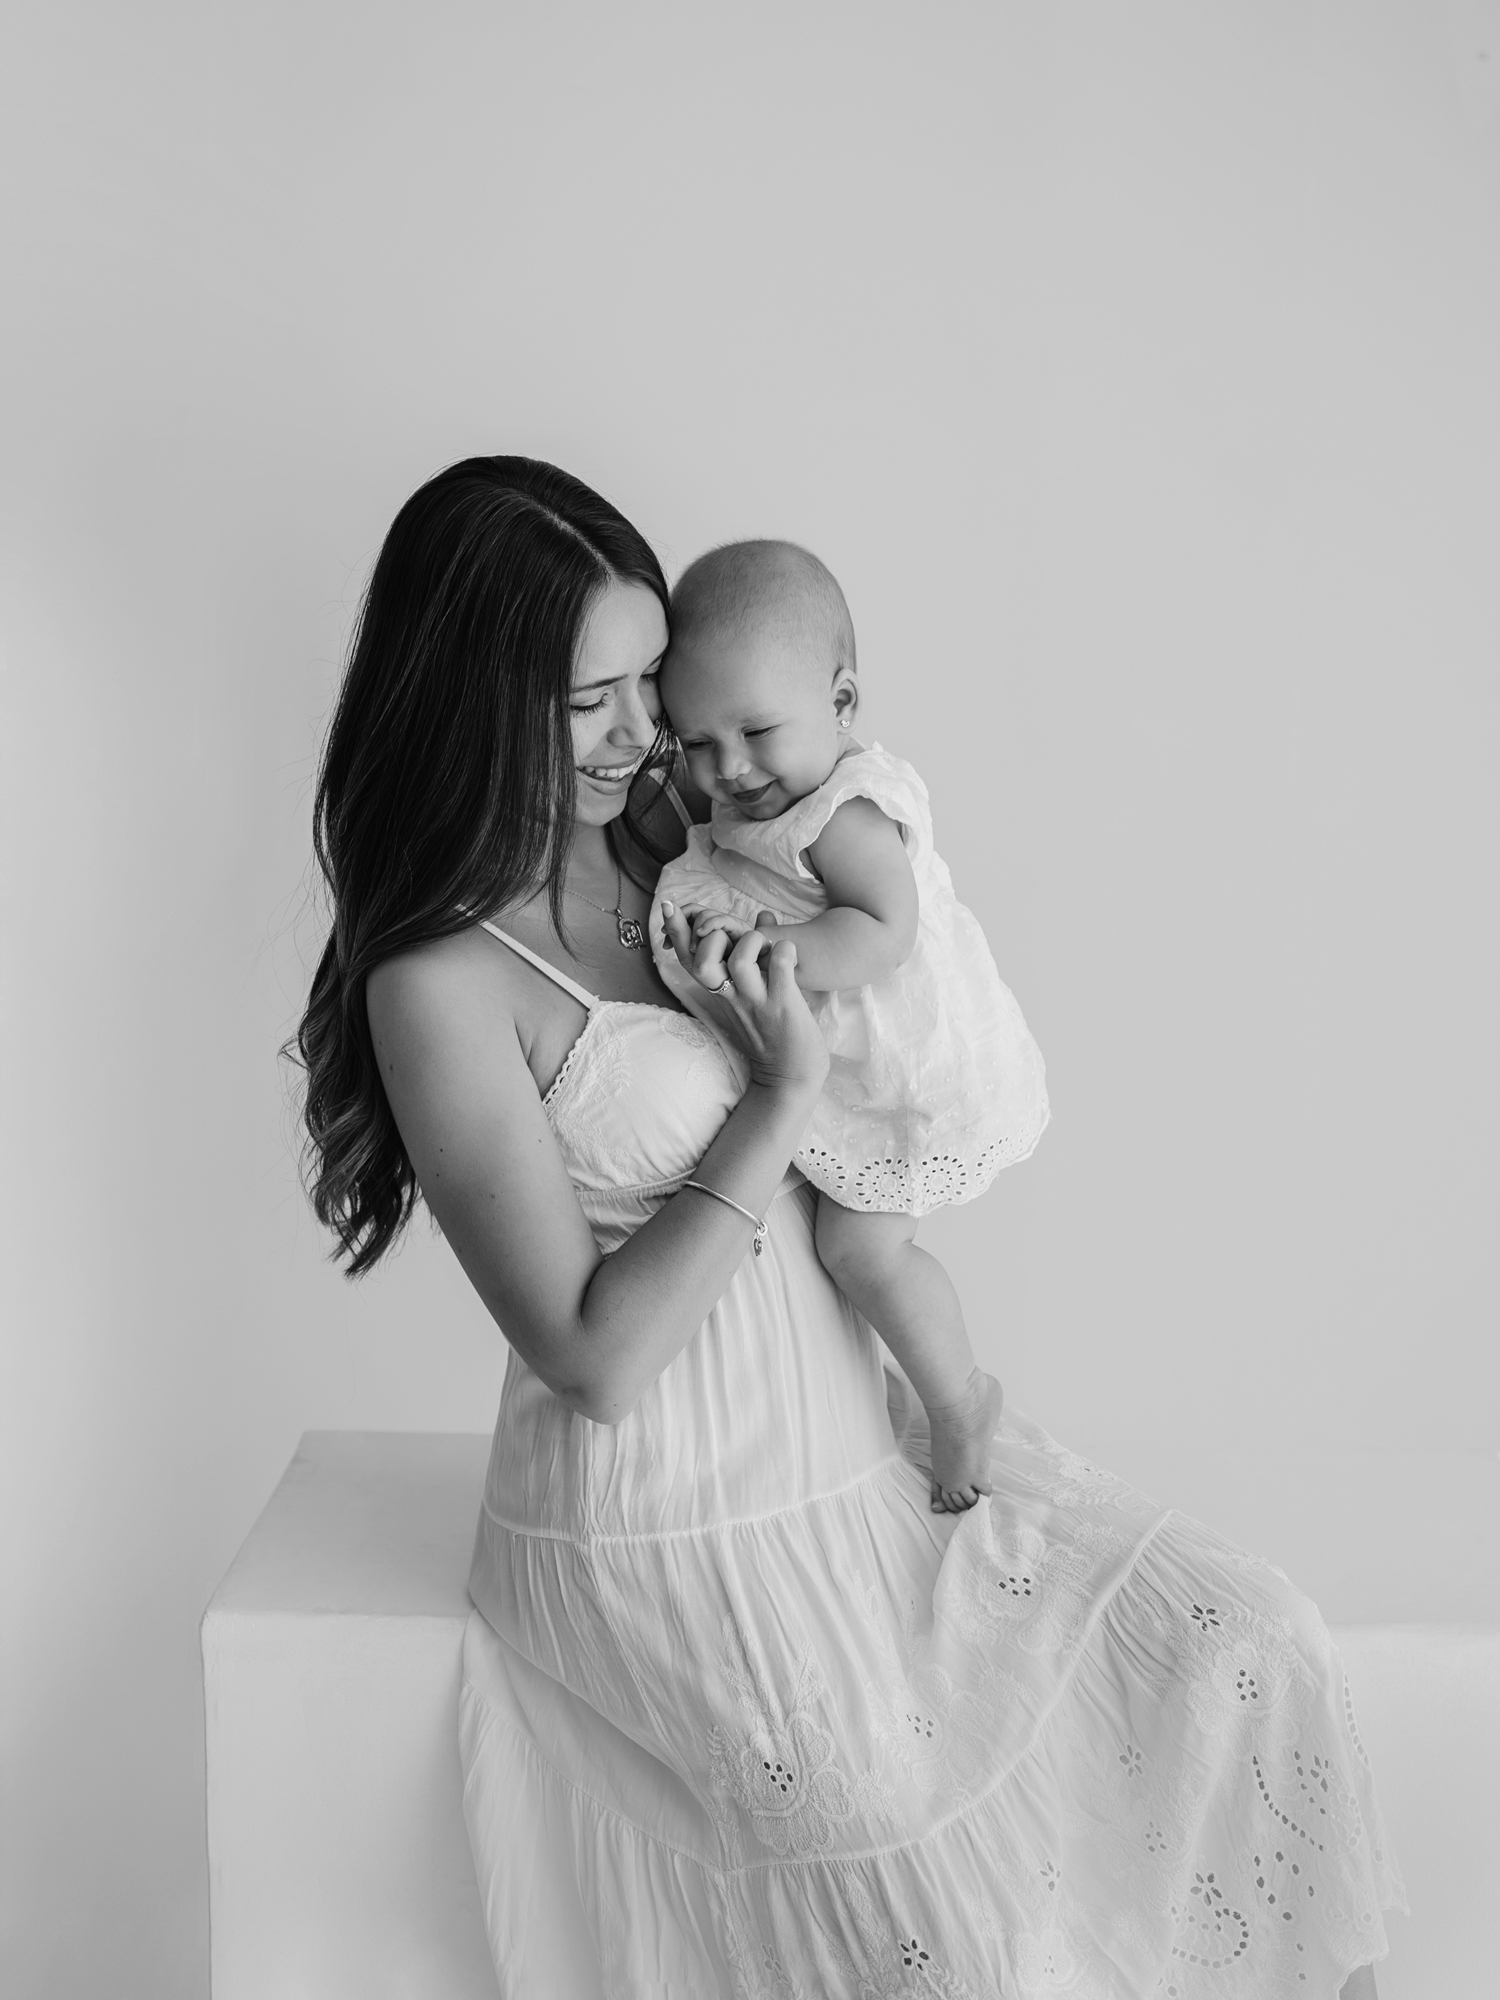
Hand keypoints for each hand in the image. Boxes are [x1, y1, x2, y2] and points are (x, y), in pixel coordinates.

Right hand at [660, 902, 828, 1094]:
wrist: (790, 1078)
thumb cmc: (774, 1033)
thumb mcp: (754, 993)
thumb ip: (755, 953)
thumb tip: (764, 915)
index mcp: (720, 993)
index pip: (688, 959)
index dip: (676, 931)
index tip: (669, 906)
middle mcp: (731, 997)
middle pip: (701, 960)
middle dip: (714, 934)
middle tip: (738, 935)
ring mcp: (756, 1001)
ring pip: (739, 959)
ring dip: (752, 941)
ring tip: (767, 947)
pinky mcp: (783, 1005)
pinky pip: (780, 966)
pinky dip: (785, 951)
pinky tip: (789, 954)